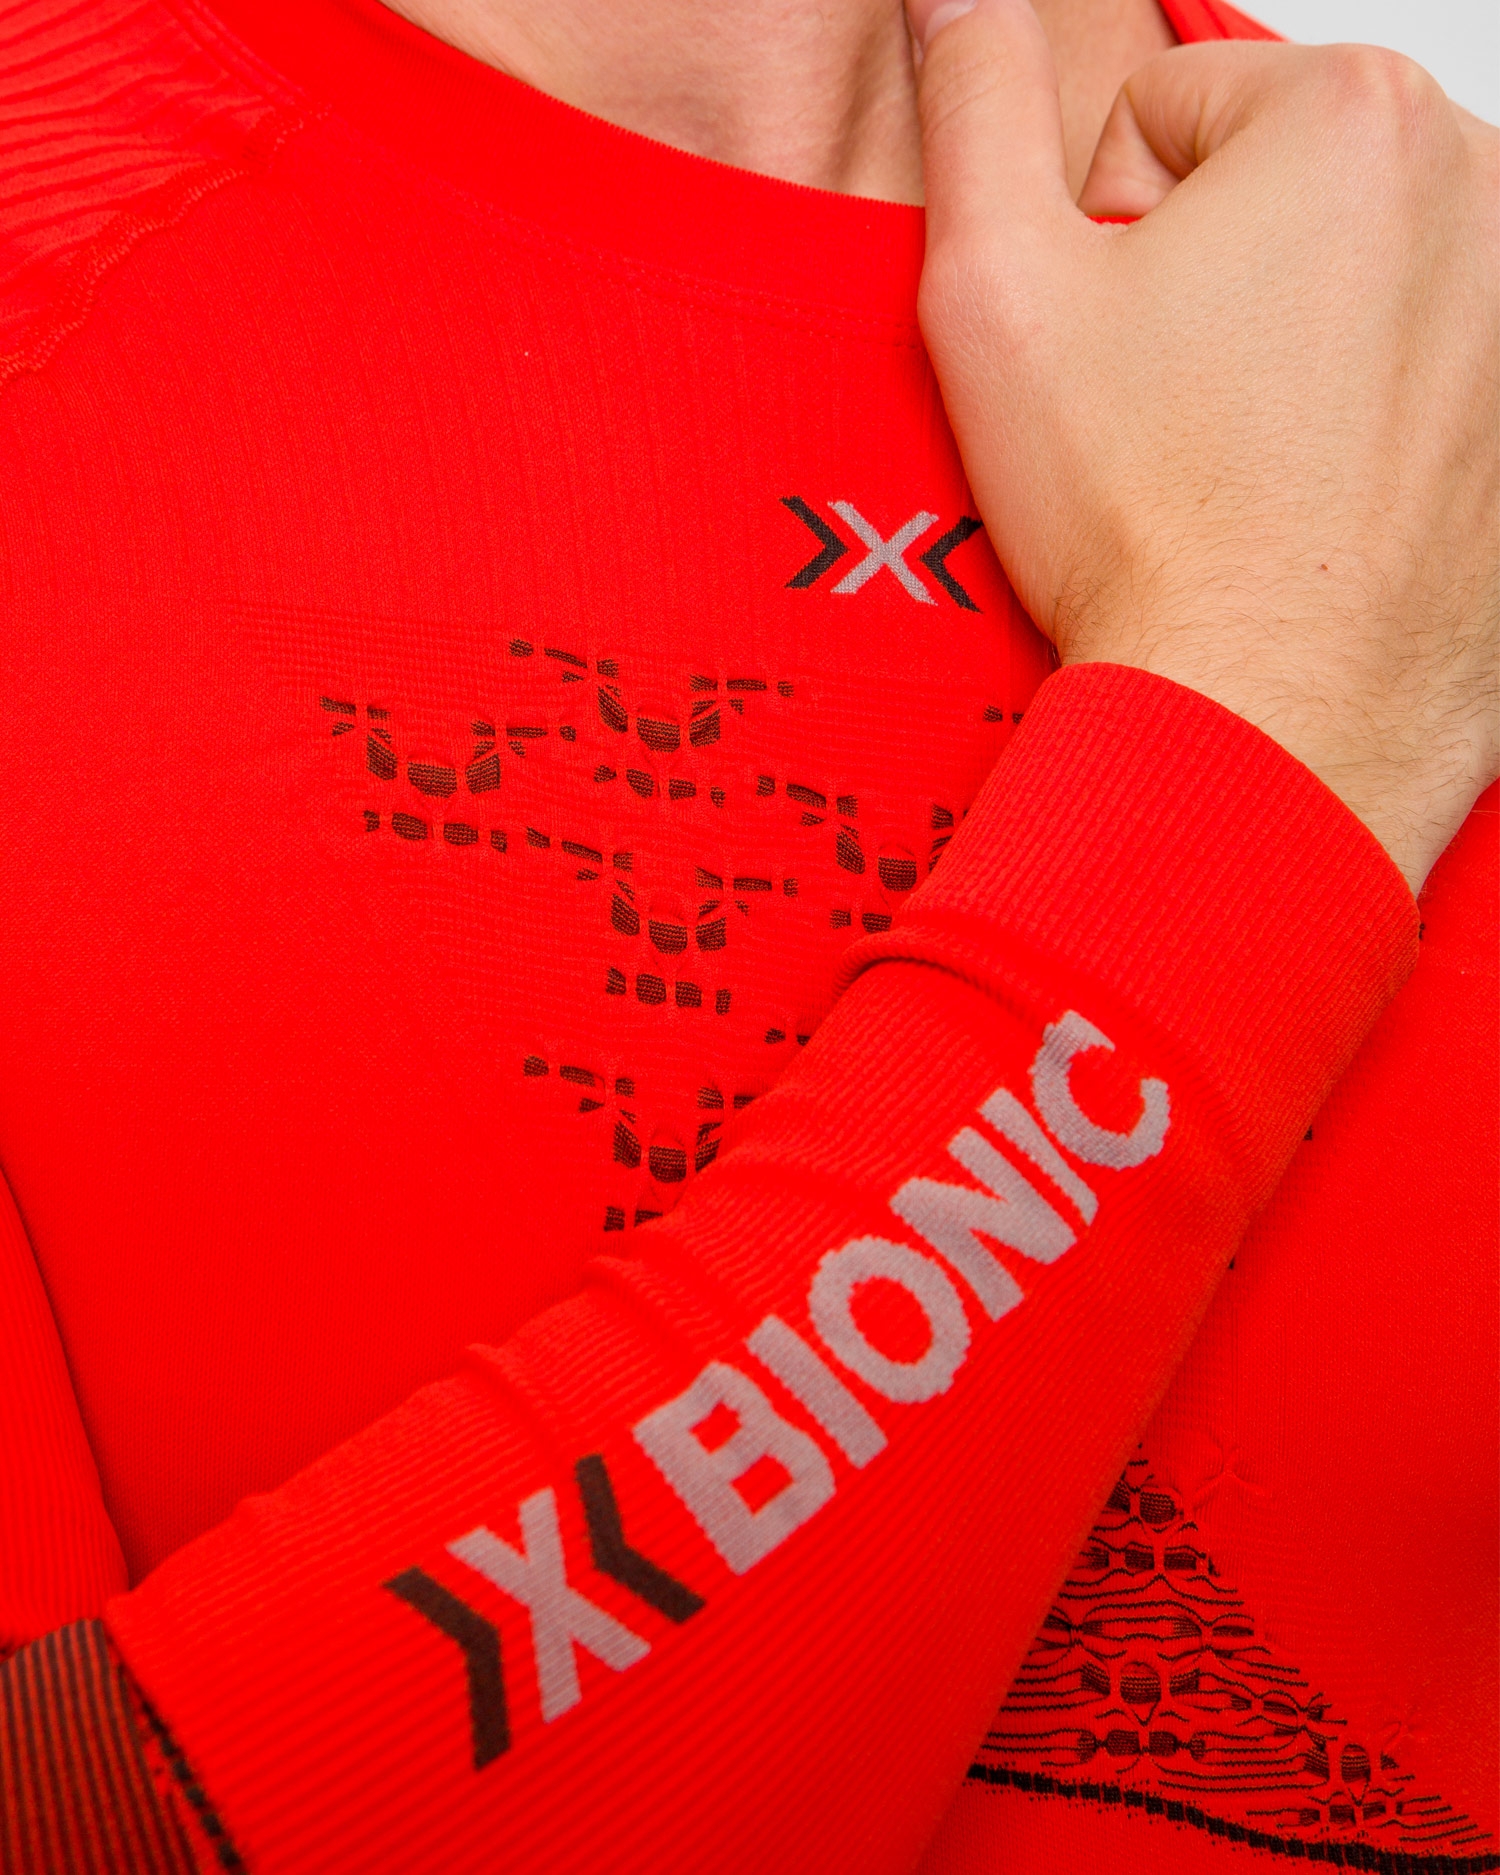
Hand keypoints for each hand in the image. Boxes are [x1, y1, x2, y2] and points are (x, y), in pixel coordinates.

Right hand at [908, 0, 1497, 889]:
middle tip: (1170, 419)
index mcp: (1345, 117)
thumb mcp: (996, 289)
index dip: (1098, 241)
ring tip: (1240, 468)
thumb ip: (969, 101)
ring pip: (1347, 284)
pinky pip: (1418, 374)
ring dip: (1283, 351)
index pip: (1163, 121)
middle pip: (1271, 192)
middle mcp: (1479, 186)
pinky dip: (1362, 421)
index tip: (1113, 350)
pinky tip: (1313, 499)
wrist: (1273, 714)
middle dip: (1204, 285)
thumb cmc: (1149, 522)